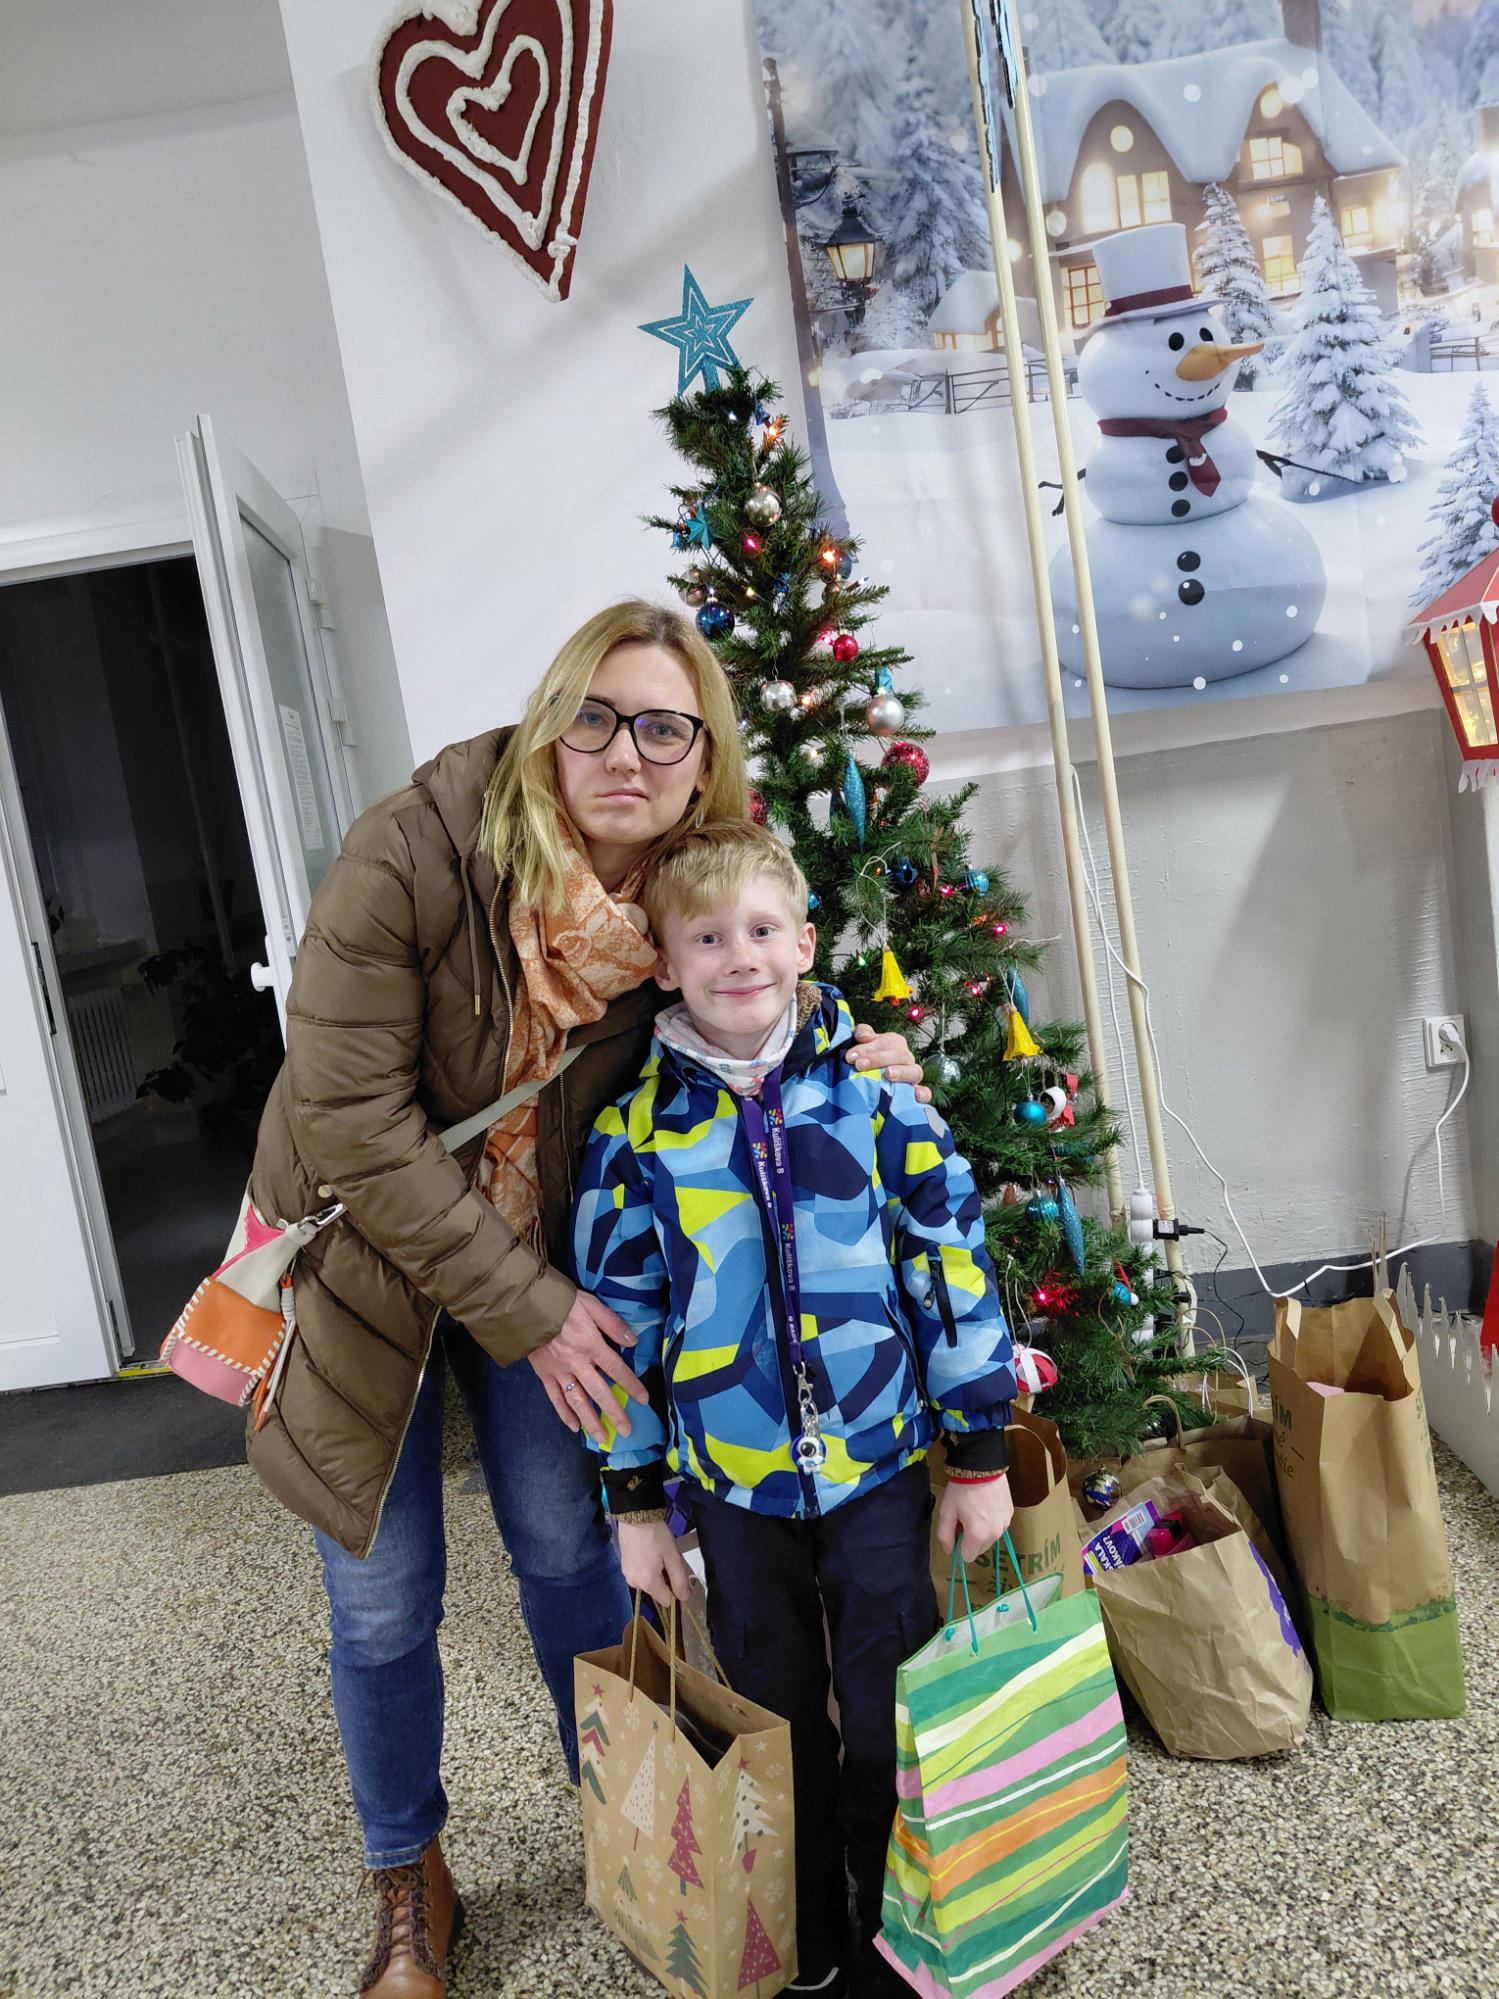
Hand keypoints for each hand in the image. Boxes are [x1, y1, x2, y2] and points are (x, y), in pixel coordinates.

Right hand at [528, 1291, 647, 1445]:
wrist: (526, 1306)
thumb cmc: (562, 1303)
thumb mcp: (591, 1305)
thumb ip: (612, 1324)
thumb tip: (633, 1340)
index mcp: (591, 1345)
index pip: (616, 1369)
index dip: (631, 1385)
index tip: (643, 1400)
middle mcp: (577, 1363)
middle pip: (599, 1392)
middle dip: (614, 1413)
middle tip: (627, 1431)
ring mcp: (559, 1371)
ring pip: (577, 1401)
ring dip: (591, 1421)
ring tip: (602, 1438)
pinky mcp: (544, 1374)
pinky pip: (555, 1398)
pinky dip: (564, 1414)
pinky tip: (575, 1427)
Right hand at [617, 1519, 693, 1606]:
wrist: (635, 1515)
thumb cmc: (656, 1535)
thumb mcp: (673, 1556)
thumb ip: (680, 1580)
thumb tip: (685, 1598)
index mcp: (647, 1583)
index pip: (667, 1601)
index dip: (675, 1589)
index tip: (676, 1570)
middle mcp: (634, 1584)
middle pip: (657, 1592)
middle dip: (665, 1579)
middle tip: (666, 1558)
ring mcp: (627, 1575)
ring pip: (649, 1583)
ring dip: (655, 1573)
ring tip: (656, 1553)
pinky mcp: (624, 1567)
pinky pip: (640, 1575)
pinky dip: (646, 1568)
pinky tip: (647, 1552)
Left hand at [847, 1020, 930, 1103]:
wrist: (867, 1077)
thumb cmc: (865, 1057)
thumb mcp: (861, 1042)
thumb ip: (862, 1032)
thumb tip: (863, 1036)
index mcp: (895, 1043)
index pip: (886, 1042)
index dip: (868, 1048)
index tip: (850, 1057)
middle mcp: (906, 1058)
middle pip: (899, 1055)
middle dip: (878, 1059)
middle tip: (859, 1065)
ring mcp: (912, 1075)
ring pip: (915, 1071)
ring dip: (902, 1072)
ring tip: (888, 1074)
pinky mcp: (915, 1092)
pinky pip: (925, 1092)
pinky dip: (923, 1093)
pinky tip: (916, 1096)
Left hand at [935, 1474, 1014, 1559]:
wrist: (981, 1466)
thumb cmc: (961, 1489)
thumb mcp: (946, 1512)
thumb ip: (945, 1536)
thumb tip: (949, 1551)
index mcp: (978, 1535)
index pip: (967, 1557)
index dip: (959, 1546)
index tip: (956, 1530)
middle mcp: (995, 1534)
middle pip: (980, 1549)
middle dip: (971, 1539)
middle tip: (965, 1518)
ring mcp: (1005, 1524)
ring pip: (990, 1539)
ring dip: (982, 1531)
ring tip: (976, 1510)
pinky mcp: (1010, 1514)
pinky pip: (998, 1527)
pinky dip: (991, 1522)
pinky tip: (985, 1506)